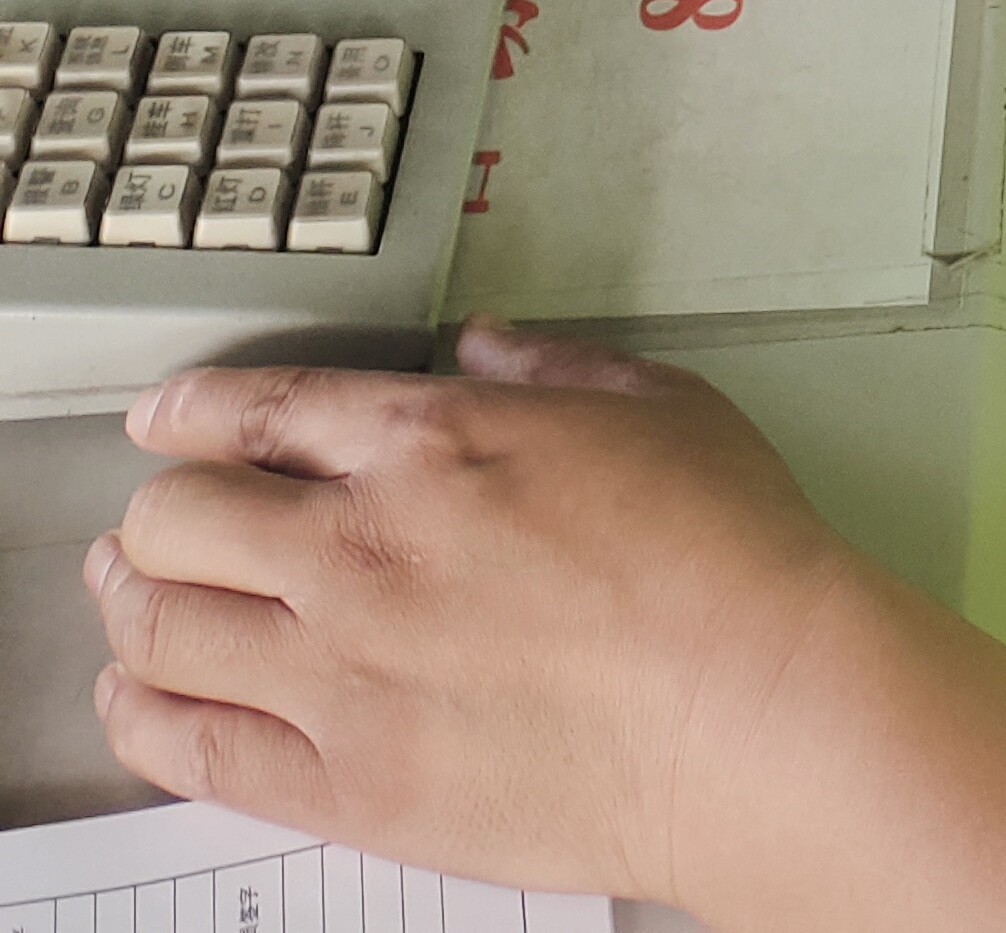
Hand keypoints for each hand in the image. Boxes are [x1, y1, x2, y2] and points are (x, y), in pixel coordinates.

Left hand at [88, 324, 866, 908]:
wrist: (751, 710)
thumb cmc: (728, 560)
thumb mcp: (657, 405)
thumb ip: (551, 365)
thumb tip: (485, 345)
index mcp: (435, 440)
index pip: (261, 411)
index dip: (190, 412)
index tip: (164, 421)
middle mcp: (363, 546)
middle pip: (181, 518)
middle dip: (158, 513)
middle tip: (155, 523)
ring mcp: (343, 671)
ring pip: (165, 628)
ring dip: (133, 606)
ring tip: (132, 603)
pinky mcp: (349, 783)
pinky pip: (192, 749)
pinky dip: (144, 718)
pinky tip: (143, 701)